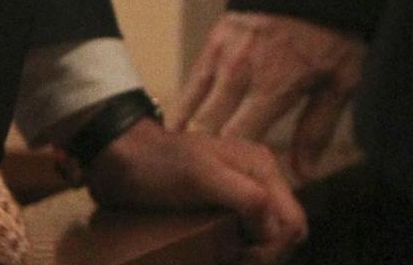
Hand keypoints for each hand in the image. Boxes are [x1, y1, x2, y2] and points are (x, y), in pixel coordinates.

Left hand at [87, 118, 306, 263]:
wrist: (120, 158)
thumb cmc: (158, 166)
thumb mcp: (203, 178)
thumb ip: (247, 197)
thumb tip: (273, 229)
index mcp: (262, 170)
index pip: (293, 222)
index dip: (272, 249)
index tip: (238, 257)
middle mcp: (258, 181)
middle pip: (284, 231)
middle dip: (264, 254)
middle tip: (229, 260)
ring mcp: (240, 193)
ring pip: (264, 236)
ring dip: (249, 255)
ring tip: (221, 258)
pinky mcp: (220, 205)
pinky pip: (242, 233)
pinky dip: (234, 250)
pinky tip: (214, 253)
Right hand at [174, 11, 363, 179]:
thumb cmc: (336, 32)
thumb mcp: (341, 80)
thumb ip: (317, 128)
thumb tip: (302, 172)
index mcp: (273, 86)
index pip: (237, 142)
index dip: (233, 168)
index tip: (234, 183)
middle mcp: (241, 72)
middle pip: (206, 130)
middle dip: (205, 157)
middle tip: (205, 177)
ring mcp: (224, 54)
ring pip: (191, 108)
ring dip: (190, 135)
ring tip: (187, 161)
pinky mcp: (215, 38)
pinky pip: (190, 81)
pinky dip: (184, 106)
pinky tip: (182, 127)